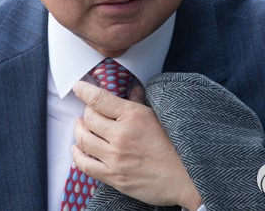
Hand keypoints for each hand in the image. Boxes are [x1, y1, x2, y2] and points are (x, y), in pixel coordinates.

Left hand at [72, 81, 201, 209]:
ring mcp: (115, 157)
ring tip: (81, 126)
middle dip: (85, 112)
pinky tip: (77, 149)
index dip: (84, 90)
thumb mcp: (158, 117)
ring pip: (84, 139)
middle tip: (88, 111)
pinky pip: (85, 165)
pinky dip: (77, 155)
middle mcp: (121, 135)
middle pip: (88, 118)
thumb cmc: (176, 145)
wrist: (186, 178)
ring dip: (79, 130)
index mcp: (133, 116)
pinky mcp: (113, 177)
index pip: (98, 99)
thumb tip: (131, 89)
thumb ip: (139, 103)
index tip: (78, 87)